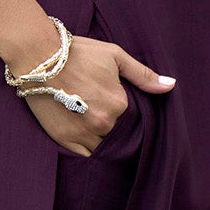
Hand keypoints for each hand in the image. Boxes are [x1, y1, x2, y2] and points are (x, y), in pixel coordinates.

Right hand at [19, 34, 173, 156]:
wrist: (38, 57)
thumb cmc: (78, 53)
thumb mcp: (115, 56)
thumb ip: (143, 74)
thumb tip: (170, 85)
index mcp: (119, 103)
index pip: (132, 117)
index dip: (124, 111)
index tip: (112, 103)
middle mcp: (104, 122)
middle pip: (117, 133)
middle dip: (112, 125)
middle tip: (99, 111)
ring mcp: (83, 134)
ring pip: (103, 147)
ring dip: (101, 139)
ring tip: (91, 124)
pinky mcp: (64, 140)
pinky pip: (85, 155)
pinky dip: (88, 150)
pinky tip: (84, 137)